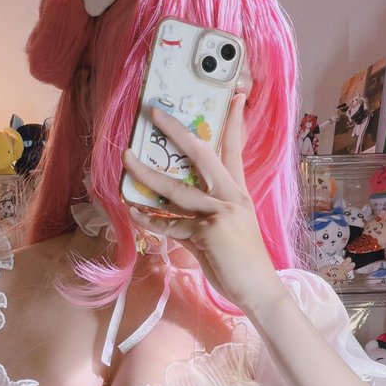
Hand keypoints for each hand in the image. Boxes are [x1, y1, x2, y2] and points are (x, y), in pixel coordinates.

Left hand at [121, 95, 283, 313]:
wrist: (258, 289)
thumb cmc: (240, 262)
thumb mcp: (226, 231)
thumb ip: (203, 217)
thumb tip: (175, 216)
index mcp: (238, 192)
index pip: (235, 149)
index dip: (234, 122)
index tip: (235, 97)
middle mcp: (231, 196)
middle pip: (202, 154)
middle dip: (177, 131)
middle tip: (154, 112)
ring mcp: (220, 212)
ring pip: (177, 188)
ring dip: (147, 173)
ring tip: (126, 160)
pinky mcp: (209, 232)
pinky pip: (170, 224)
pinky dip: (148, 219)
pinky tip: (132, 211)